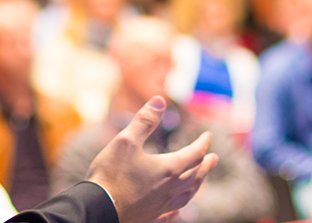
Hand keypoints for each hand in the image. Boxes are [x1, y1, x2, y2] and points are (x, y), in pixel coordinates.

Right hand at [86, 96, 219, 222]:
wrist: (98, 209)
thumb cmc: (110, 174)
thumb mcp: (125, 140)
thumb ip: (144, 121)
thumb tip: (159, 100)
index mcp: (168, 169)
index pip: (194, 154)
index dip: (203, 143)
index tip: (208, 136)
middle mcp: (169, 189)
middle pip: (195, 176)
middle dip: (205, 165)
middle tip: (214, 159)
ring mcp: (161, 206)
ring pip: (187, 196)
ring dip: (197, 185)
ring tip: (200, 180)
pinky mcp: (150, 218)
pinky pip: (171, 214)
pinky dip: (178, 210)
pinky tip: (177, 211)